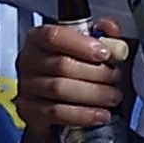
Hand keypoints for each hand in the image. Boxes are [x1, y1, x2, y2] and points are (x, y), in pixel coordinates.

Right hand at [16, 19, 130, 130]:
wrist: (58, 105)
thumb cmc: (74, 71)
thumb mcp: (90, 48)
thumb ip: (103, 35)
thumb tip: (110, 28)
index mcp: (40, 38)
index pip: (54, 36)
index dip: (81, 44)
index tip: (105, 54)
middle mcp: (30, 60)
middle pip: (62, 65)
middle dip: (96, 72)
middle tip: (116, 77)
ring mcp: (27, 86)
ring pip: (60, 89)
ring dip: (93, 94)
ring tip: (113, 96)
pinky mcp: (30, 111)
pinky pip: (56, 112)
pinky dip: (83, 114)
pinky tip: (100, 115)